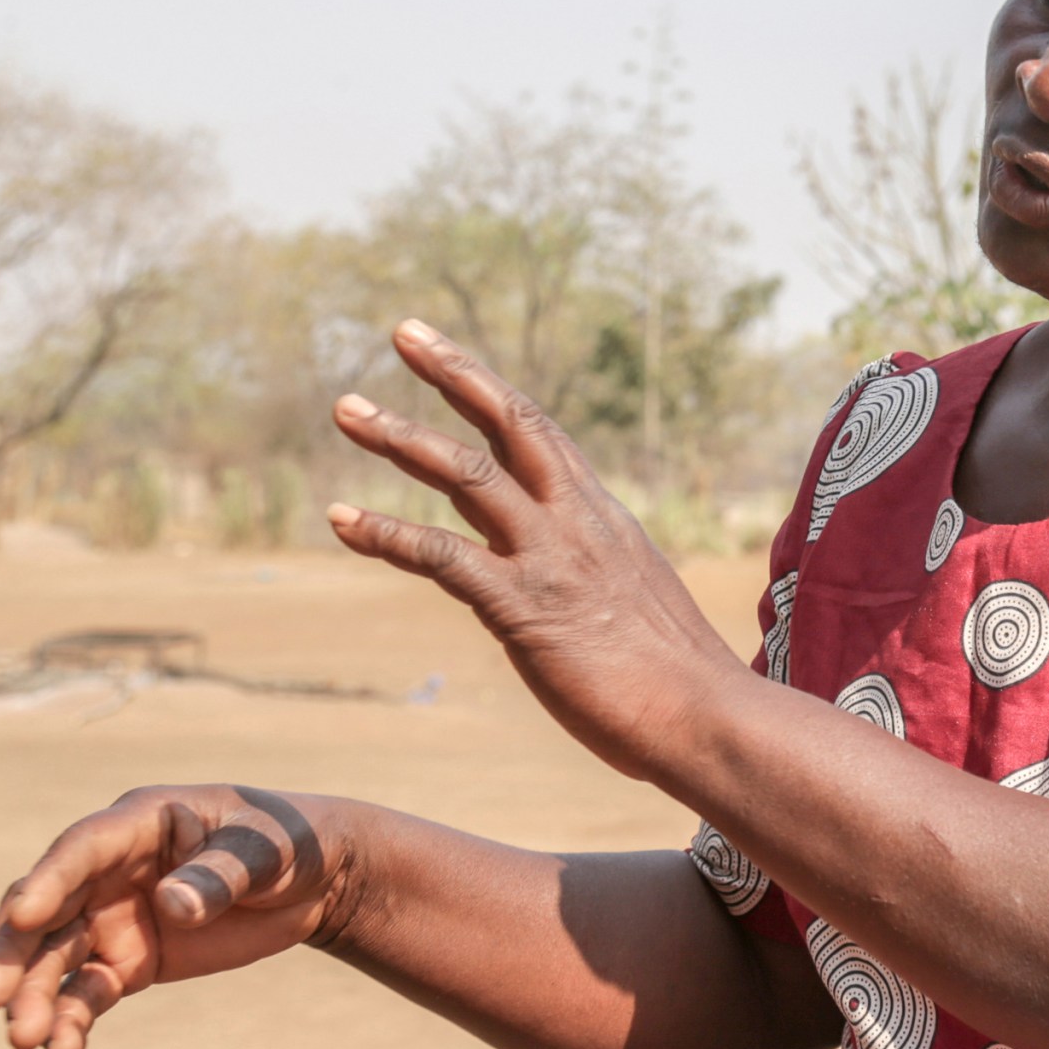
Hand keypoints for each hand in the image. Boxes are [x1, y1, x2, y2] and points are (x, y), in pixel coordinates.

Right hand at [0, 785, 351, 1048]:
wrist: (313, 879)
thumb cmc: (286, 841)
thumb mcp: (266, 848)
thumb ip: (220, 873)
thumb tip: (172, 905)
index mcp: (139, 823)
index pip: (80, 850)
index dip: (49, 880)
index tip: (22, 915)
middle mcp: (108, 871)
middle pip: (43, 910)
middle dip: (12, 953)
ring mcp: (111, 918)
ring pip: (54, 959)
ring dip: (34, 998)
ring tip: (28, 1040)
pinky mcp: (126, 962)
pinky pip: (86, 993)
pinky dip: (71, 1020)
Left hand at [325, 319, 744, 777]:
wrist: (708, 717)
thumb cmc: (678, 682)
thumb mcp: (634, 607)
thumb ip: (591, 579)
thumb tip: (561, 583)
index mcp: (603, 519)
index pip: (541, 435)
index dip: (491, 391)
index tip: (449, 356)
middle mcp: (578, 522)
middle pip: (510, 424)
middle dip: (454, 372)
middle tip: (403, 331)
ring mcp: (551, 560)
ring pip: (468, 476)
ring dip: (401, 437)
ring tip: (347, 409)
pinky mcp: (525, 608)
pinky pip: (443, 558)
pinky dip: (388, 533)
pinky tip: (340, 518)